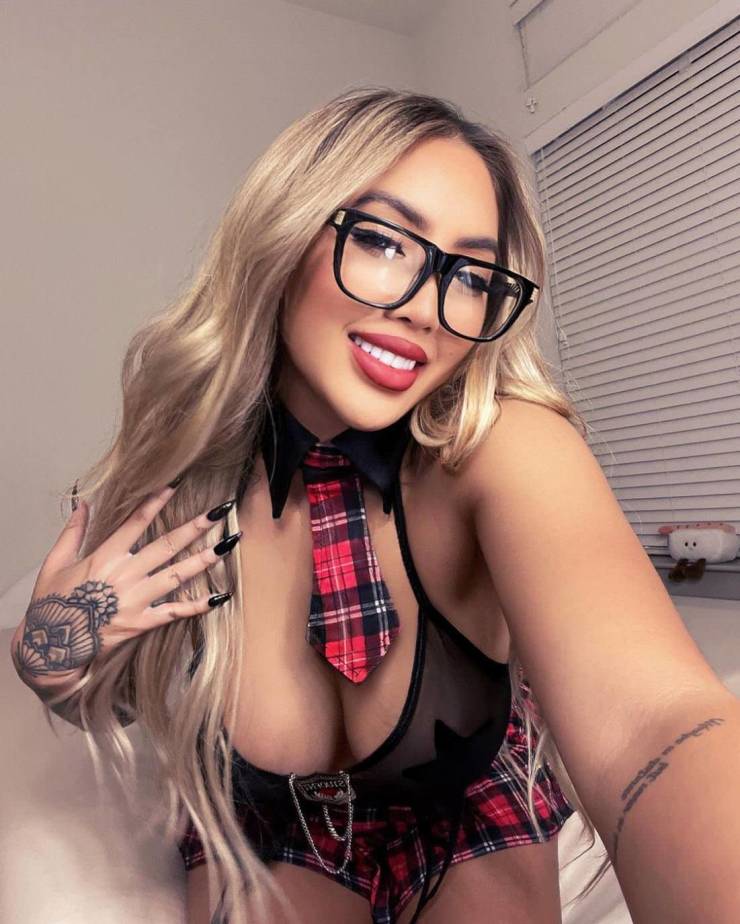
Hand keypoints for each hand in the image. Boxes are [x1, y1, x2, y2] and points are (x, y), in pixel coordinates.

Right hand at [13, 483, 240, 678]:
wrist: (51, 648)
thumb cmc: (51, 604)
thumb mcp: (55, 563)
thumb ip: (72, 532)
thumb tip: (82, 503)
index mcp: (104, 556)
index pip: (136, 522)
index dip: (156, 502)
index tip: (176, 485)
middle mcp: (124, 575)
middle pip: (166, 545)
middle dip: (196, 526)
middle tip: (220, 511)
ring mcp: (135, 600)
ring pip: (178, 575)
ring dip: (204, 559)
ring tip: (228, 544)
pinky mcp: (141, 623)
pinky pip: (174, 612)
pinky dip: (197, 606)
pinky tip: (218, 596)